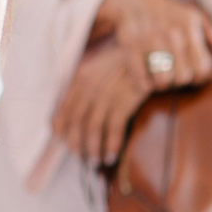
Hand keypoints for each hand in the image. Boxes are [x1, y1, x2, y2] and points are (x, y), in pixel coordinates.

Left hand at [52, 42, 152, 167]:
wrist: (148, 51)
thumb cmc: (124, 62)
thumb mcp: (99, 68)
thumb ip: (86, 86)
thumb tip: (77, 111)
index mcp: (81, 77)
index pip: (65, 108)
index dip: (62, 128)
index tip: (63, 142)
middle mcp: (90, 85)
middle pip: (77, 121)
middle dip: (77, 143)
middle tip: (81, 156)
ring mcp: (106, 93)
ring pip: (92, 127)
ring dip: (93, 148)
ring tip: (95, 160)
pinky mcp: (124, 100)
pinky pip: (113, 128)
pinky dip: (111, 144)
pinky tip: (111, 155)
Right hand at [94, 0, 211, 89]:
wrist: (131, 1)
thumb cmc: (168, 13)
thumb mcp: (193, 16)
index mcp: (188, 25)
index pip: (202, 68)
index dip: (198, 76)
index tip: (191, 72)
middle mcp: (170, 31)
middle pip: (183, 77)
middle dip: (179, 79)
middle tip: (173, 72)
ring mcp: (148, 38)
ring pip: (163, 80)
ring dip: (161, 82)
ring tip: (160, 74)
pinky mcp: (129, 45)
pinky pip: (142, 79)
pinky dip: (144, 82)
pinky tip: (145, 73)